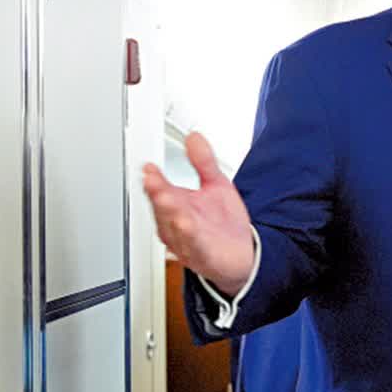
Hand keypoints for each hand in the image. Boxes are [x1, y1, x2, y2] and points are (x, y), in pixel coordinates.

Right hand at [142, 132, 254, 295]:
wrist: (243, 254)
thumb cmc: (223, 224)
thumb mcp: (216, 184)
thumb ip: (204, 162)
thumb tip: (194, 136)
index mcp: (178, 205)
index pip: (161, 189)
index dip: (154, 179)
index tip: (148, 166)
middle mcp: (177, 223)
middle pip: (163, 208)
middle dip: (157, 193)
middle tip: (151, 180)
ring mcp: (188, 240)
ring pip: (174, 226)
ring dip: (169, 213)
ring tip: (166, 198)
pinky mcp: (203, 255)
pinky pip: (194, 245)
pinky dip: (189, 236)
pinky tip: (185, 225)